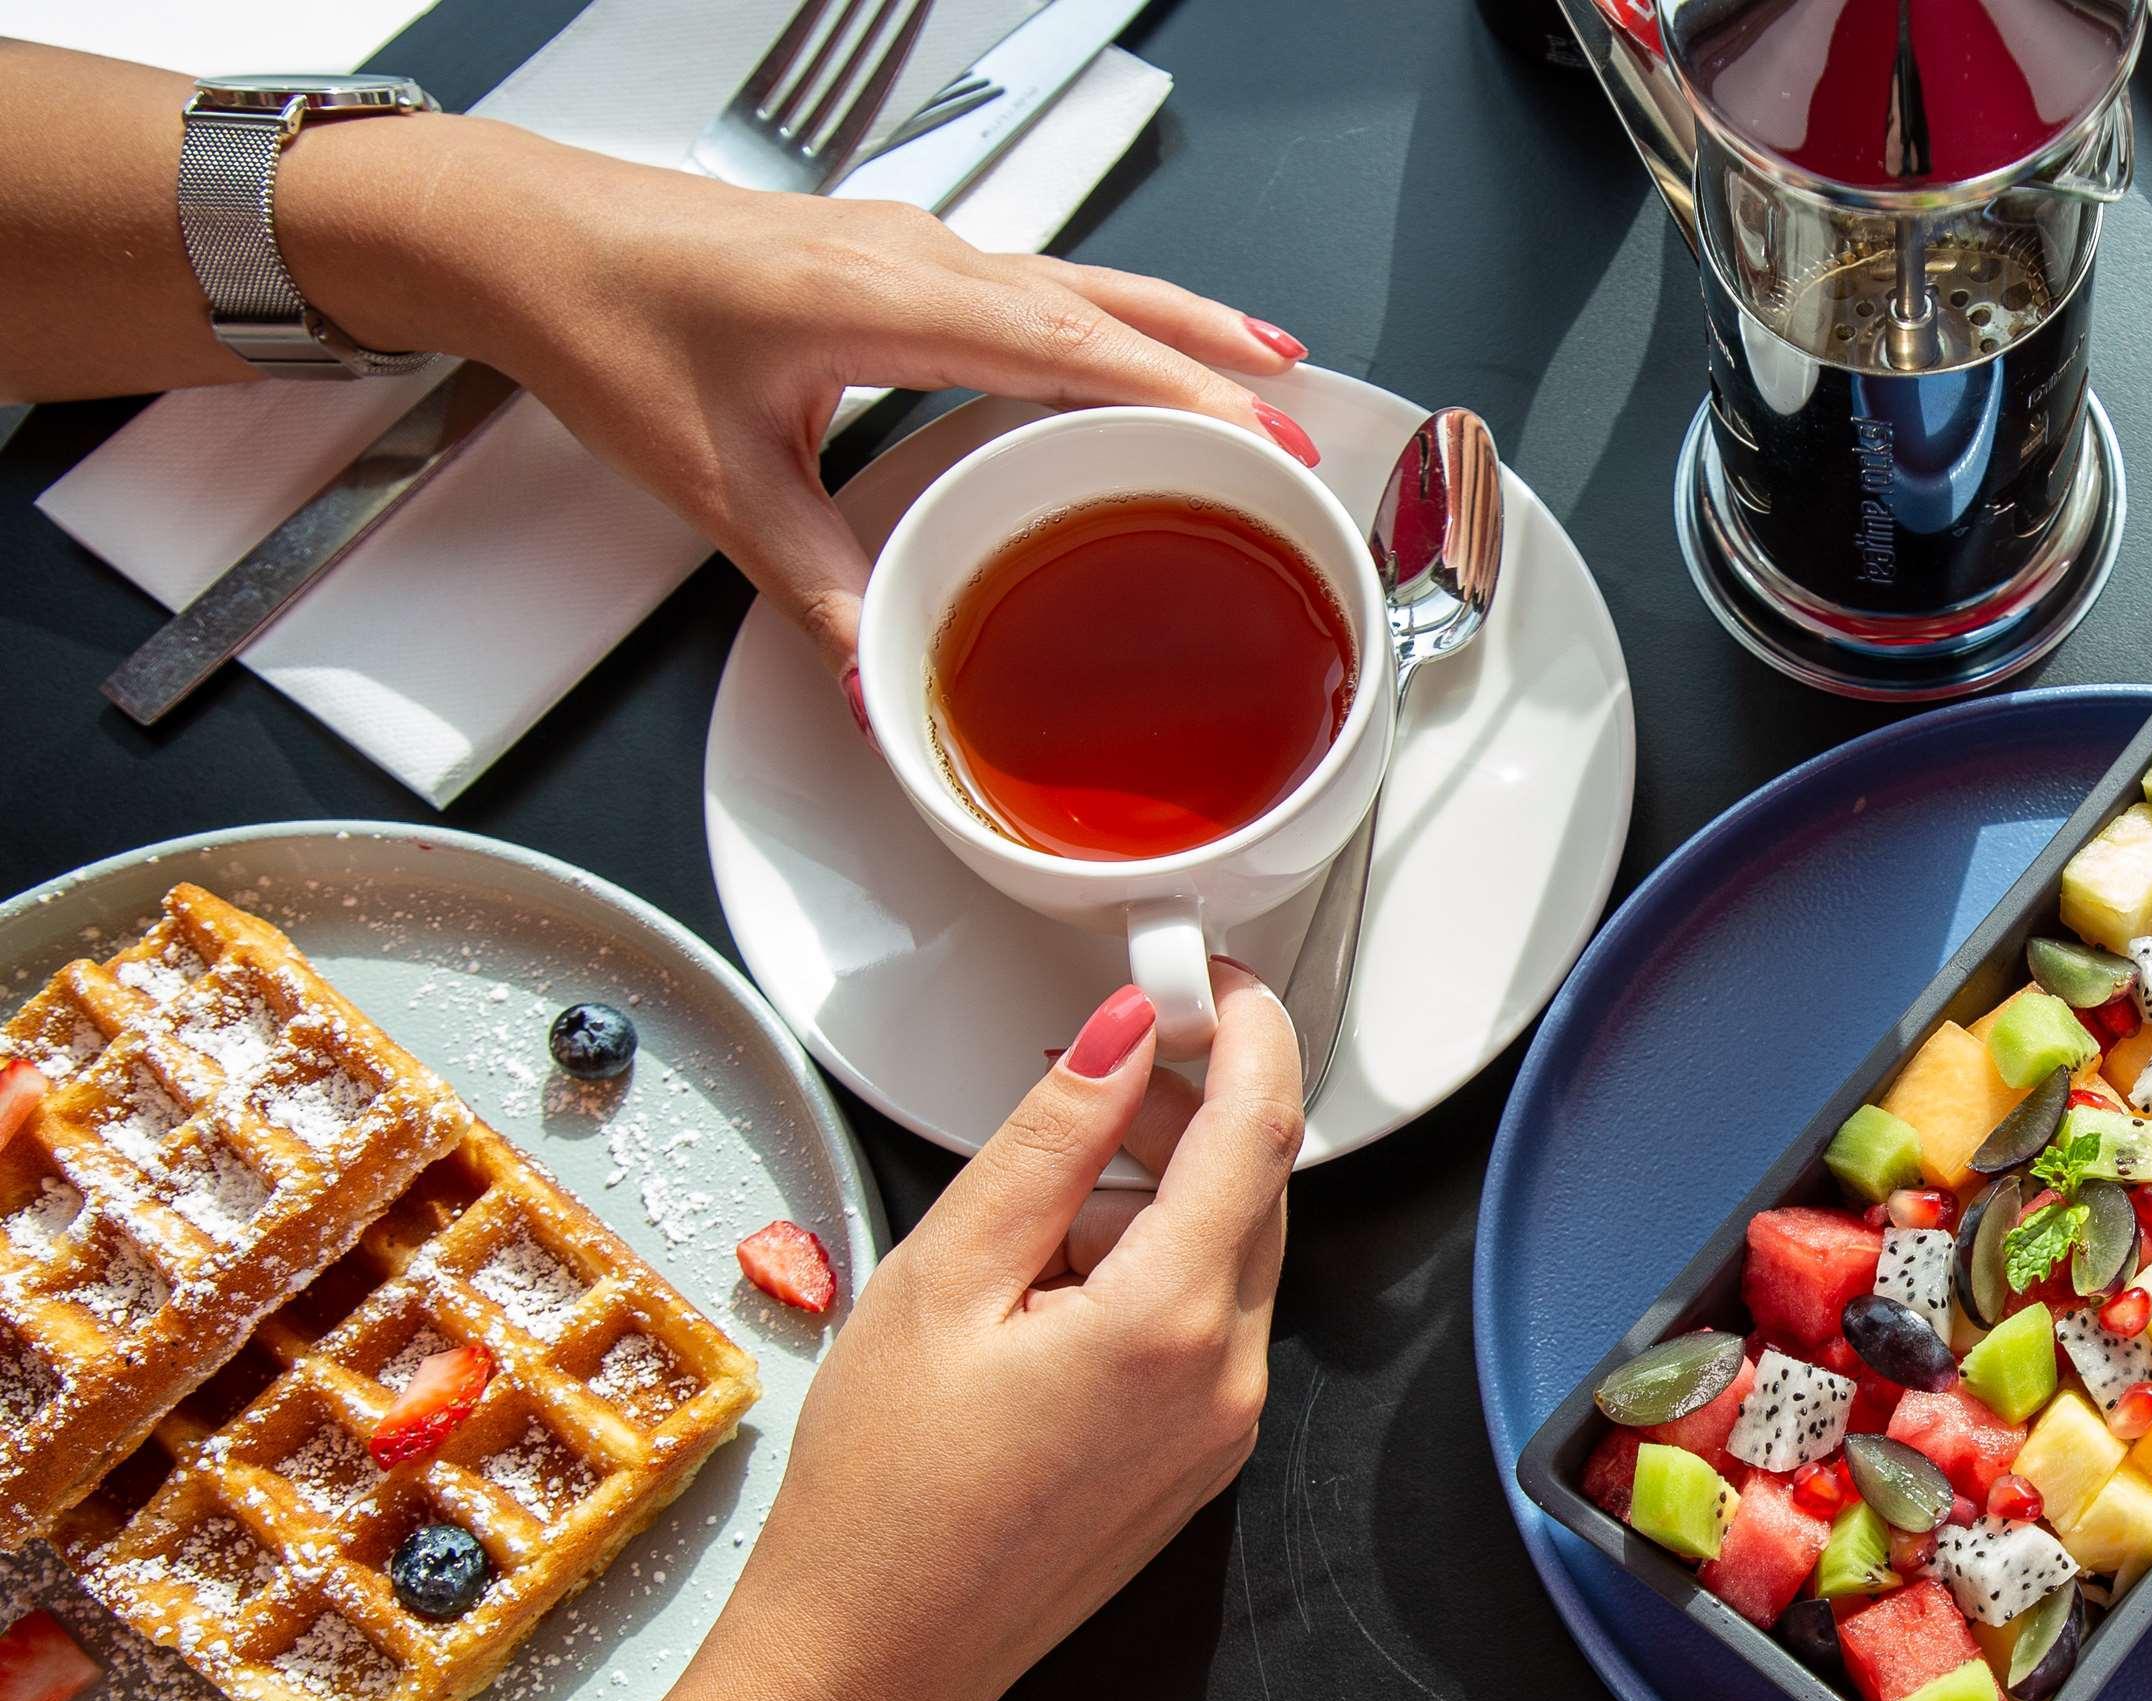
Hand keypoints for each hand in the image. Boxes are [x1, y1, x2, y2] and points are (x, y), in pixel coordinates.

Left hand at [286, 117, 1313, 675]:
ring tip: (1259, 364)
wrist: (517, 233)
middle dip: (1210, 355)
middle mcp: (908, 256)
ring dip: (1167, 322)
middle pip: (1097, 299)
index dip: (1175, 388)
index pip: (1066, 343)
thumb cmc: (601, 319)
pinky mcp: (886, 255)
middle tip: (1303, 415)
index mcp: (879, 298)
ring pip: (1071, 279)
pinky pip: (1027, 282)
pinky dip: (1099, 315)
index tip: (1259, 432)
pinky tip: (1122, 347)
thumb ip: (816, 593)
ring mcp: (902, 246)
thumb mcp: (716, 486)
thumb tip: (893, 683)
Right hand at [722, 965, 1302, 1700]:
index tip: (1208, 979)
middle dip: (1186, 1112)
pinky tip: (1047, 1291)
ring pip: (1228, 1253)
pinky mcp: (1200, 1456)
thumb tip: (1122, 1042)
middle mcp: (1226, 1379)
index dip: (1247, 1031)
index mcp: (1171, 1324)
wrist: (874, 1655)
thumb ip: (1048, 1142)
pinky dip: (1146, 1272)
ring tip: (1028, 1221)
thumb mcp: (945, 1276)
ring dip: (1154, 1199)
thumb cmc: (882, 1494)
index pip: (1260, 1130)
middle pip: (1255, 1190)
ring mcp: (1223, 1426)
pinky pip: (1203, 1322)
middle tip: (1094, 1069)